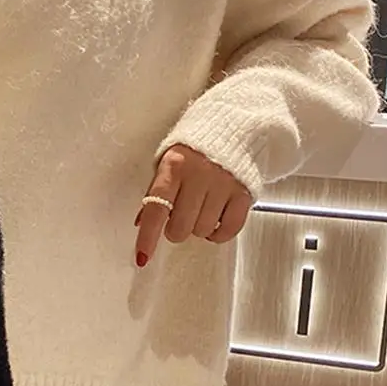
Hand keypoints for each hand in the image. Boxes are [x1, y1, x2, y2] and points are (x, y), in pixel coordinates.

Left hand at [134, 145, 253, 266]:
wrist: (233, 128)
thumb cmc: (194, 151)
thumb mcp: (167, 163)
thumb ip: (156, 192)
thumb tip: (141, 223)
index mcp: (174, 167)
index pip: (156, 209)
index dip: (148, 237)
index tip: (142, 257)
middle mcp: (199, 175)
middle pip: (181, 227)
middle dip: (176, 229)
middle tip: (179, 215)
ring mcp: (224, 184)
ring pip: (203, 230)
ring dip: (198, 228)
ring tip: (200, 209)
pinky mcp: (244, 193)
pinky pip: (228, 230)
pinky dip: (219, 234)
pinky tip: (214, 220)